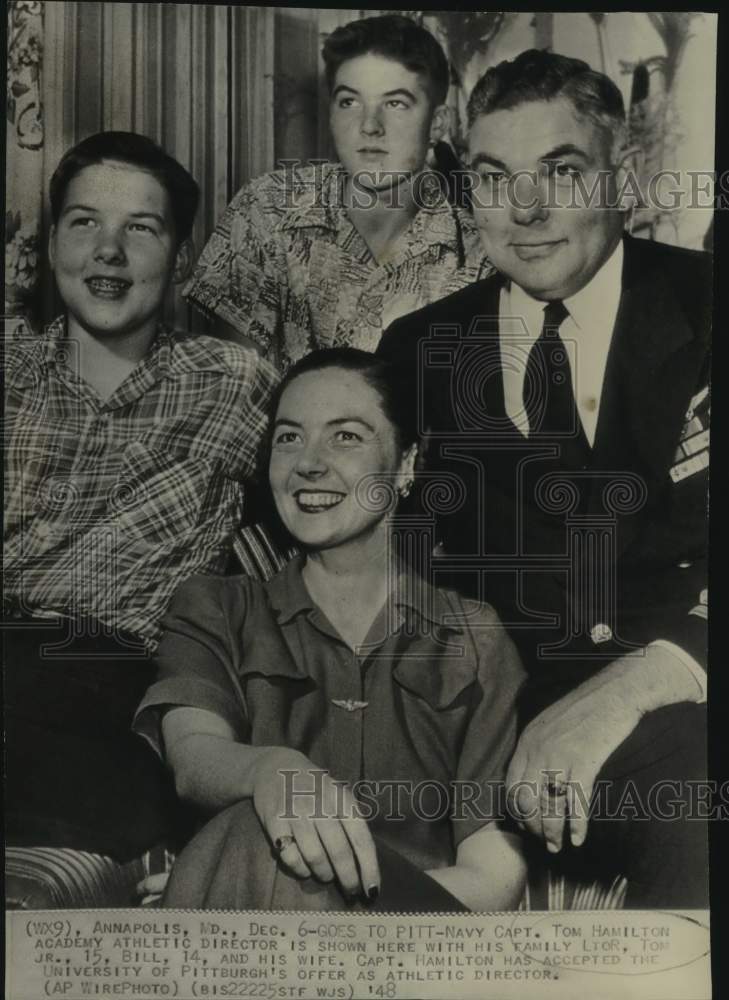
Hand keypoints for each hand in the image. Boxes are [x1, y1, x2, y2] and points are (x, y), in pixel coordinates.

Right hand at [250, 748, 379, 901]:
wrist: (274, 767)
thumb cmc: (315, 788)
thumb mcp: (338, 795)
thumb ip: (351, 824)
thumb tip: (366, 867)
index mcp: (342, 797)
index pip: (361, 838)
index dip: (369, 867)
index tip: (373, 891)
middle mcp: (321, 803)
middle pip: (339, 852)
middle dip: (348, 879)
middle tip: (351, 891)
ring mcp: (296, 811)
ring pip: (315, 857)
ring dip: (324, 874)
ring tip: (327, 876)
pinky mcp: (274, 821)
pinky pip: (291, 857)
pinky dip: (301, 870)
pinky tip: (305, 867)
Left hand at [506, 661, 644, 853]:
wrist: (614, 693)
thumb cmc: (585, 707)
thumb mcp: (549, 722)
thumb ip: (537, 746)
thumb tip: (533, 775)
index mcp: (528, 740)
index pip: (511, 784)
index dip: (517, 810)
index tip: (526, 824)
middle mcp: (538, 750)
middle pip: (527, 800)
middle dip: (532, 826)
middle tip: (542, 841)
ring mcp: (560, 757)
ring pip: (549, 806)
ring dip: (552, 832)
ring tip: (557, 847)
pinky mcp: (584, 763)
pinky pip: (576, 803)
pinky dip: (577, 825)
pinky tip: (579, 838)